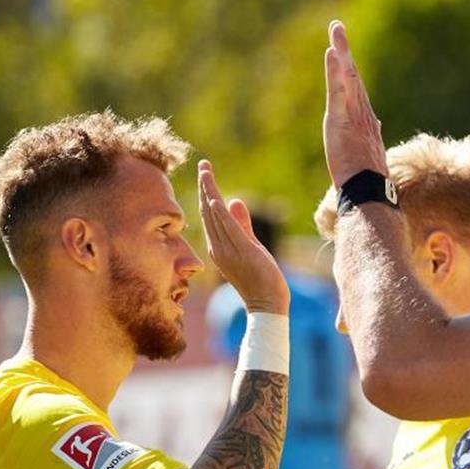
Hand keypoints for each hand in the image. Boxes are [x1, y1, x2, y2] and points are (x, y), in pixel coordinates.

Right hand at [197, 160, 289, 314]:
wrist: (266, 305)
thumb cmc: (260, 279)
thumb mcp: (250, 246)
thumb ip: (243, 225)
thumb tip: (235, 200)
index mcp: (219, 247)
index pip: (210, 215)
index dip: (206, 192)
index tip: (205, 172)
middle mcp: (219, 248)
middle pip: (208, 212)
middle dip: (205, 186)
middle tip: (203, 164)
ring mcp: (229, 251)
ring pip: (215, 217)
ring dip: (210, 192)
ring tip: (206, 172)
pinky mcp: (243, 252)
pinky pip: (229, 230)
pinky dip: (221, 214)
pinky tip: (216, 198)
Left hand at [323, 20, 388, 186]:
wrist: (369, 192)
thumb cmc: (367, 179)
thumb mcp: (368, 152)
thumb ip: (369, 135)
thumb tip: (376, 124)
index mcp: (365, 121)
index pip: (356, 89)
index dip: (349, 69)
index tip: (342, 50)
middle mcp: (361, 112)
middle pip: (352, 75)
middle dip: (345, 50)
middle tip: (336, 27)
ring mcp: (353, 114)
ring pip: (347, 77)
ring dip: (341, 51)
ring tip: (335, 30)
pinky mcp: (342, 118)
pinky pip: (339, 89)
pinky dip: (336, 70)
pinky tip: (333, 52)